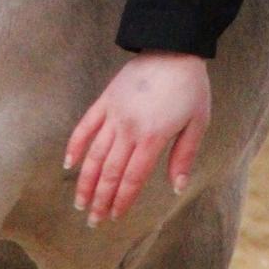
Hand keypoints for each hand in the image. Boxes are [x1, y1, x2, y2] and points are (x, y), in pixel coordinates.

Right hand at [64, 52, 210, 224]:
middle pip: (110, 172)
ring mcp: (114, 113)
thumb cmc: (190, 87)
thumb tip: (176, 188)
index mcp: (153, 136)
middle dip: (101, 199)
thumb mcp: (198, 122)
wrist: (173, 47)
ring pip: (94, 155)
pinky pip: (85, 126)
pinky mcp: (106, 99)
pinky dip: (75, 146)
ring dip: (86, 181)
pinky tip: (69, 164)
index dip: (122, 200)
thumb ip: (184, 156)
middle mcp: (129, 128)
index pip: (132, 177)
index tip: (114, 217)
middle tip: (94, 221)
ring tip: (80, 202)